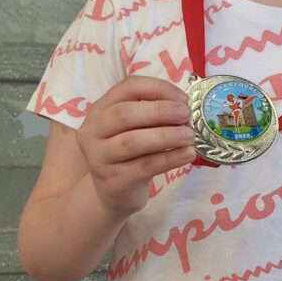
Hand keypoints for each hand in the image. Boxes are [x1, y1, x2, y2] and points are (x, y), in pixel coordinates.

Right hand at [75, 76, 195, 216]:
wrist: (114, 193)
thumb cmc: (130, 153)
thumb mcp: (136, 129)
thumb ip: (152, 114)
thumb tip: (183, 105)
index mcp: (100, 109)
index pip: (127, 87)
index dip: (158, 89)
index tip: (183, 99)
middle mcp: (93, 131)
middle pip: (124, 113)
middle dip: (160, 111)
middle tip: (186, 116)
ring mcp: (99, 157)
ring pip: (132, 141)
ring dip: (166, 136)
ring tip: (189, 136)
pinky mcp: (113, 180)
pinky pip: (144, 166)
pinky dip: (169, 159)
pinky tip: (188, 154)